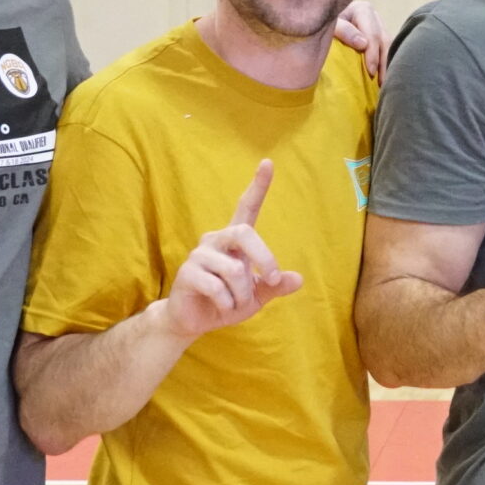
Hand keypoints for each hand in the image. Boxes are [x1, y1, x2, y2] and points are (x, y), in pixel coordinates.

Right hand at [163, 160, 303, 337]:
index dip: (258, 186)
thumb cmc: (226, 302)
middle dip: (264, 258)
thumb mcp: (257, 296)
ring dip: (243, 294)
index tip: (268, 163)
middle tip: (270, 280)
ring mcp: (199, 255)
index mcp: (234, 241)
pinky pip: (218, 288)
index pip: (246, 207)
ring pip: (235, 270)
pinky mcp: (186, 273)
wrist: (194, 322)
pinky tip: (220, 306)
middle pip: (244, 232)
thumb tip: (298, 279)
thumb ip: (275, 286)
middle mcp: (215, 240)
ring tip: (235, 302)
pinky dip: (228, 303)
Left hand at [331, 0, 388, 79]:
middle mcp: (374, 16)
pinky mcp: (378, 36)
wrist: (318, 20)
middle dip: (383, 62)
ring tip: (384, 82)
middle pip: (384, 41)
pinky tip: (383, 75)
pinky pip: (385, 50)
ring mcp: (378, 26)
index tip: (371, 72)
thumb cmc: (323, 23)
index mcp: (363, 10)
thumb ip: (344, 31)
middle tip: (381, 81)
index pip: (373, 34)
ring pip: (388, 46)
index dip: (373, 54)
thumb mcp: (331, 24)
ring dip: (386, 64)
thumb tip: (363, 44)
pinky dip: (384, 63)